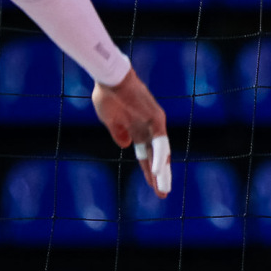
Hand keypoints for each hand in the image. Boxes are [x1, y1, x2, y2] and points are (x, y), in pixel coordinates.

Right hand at [92, 69, 168, 196]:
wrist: (109, 77)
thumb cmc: (107, 94)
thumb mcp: (109, 120)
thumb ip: (118, 133)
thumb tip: (125, 146)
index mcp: (136, 129)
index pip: (145, 154)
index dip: (148, 170)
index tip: (152, 186)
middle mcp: (148, 128)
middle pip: (156, 156)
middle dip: (159, 176)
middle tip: (162, 194)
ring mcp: (154, 123)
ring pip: (161, 152)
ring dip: (161, 172)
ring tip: (162, 190)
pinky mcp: (156, 118)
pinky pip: (159, 142)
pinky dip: (157, 157)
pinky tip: (156, 172)